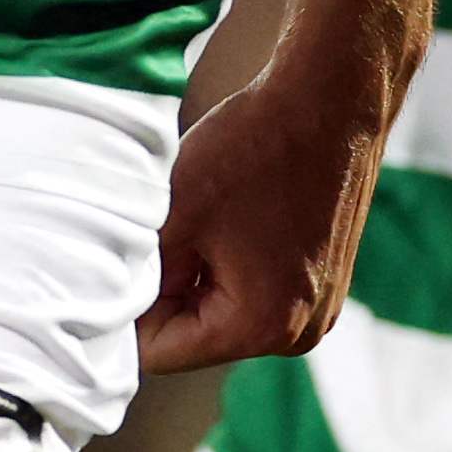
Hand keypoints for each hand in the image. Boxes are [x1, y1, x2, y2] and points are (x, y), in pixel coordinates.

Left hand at [139, 64, 383, 372]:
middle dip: (170, 289)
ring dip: (201, 274)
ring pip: (224, 312)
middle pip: (197, 335)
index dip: (131, 308)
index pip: (162, 351)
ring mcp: (319, 309)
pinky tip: (235, 215)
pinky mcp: (325, 283)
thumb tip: (121, 308)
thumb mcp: (175, 212)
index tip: (128, 257)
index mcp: (261, 326)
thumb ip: (142, 275)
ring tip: (207, 215)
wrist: (331, 99)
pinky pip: (257, 292)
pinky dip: (233, 263)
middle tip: (169, 225)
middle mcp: (299, 333)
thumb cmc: (253, 148)